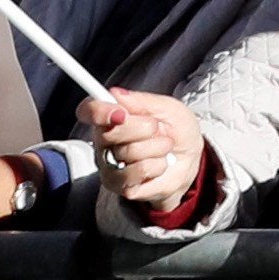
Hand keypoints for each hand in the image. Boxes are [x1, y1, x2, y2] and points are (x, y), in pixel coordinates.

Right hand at [89, 90, 205, 213]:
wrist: (190, 158)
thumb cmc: (175, 129)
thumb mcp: (168, 108)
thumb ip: (142, 101)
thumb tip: (116, 93)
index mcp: (111, 117)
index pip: (88, 111)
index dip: (98, 111)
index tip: (121, 113)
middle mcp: (104, 141)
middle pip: (110, 132)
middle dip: (144, 128)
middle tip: (156, 129)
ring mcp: (109, 166)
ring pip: (128, 153)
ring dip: (156, 148)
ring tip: (162, 148)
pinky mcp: (119, 186)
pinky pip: (136, 173)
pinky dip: (157, 166)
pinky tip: (158, 164)